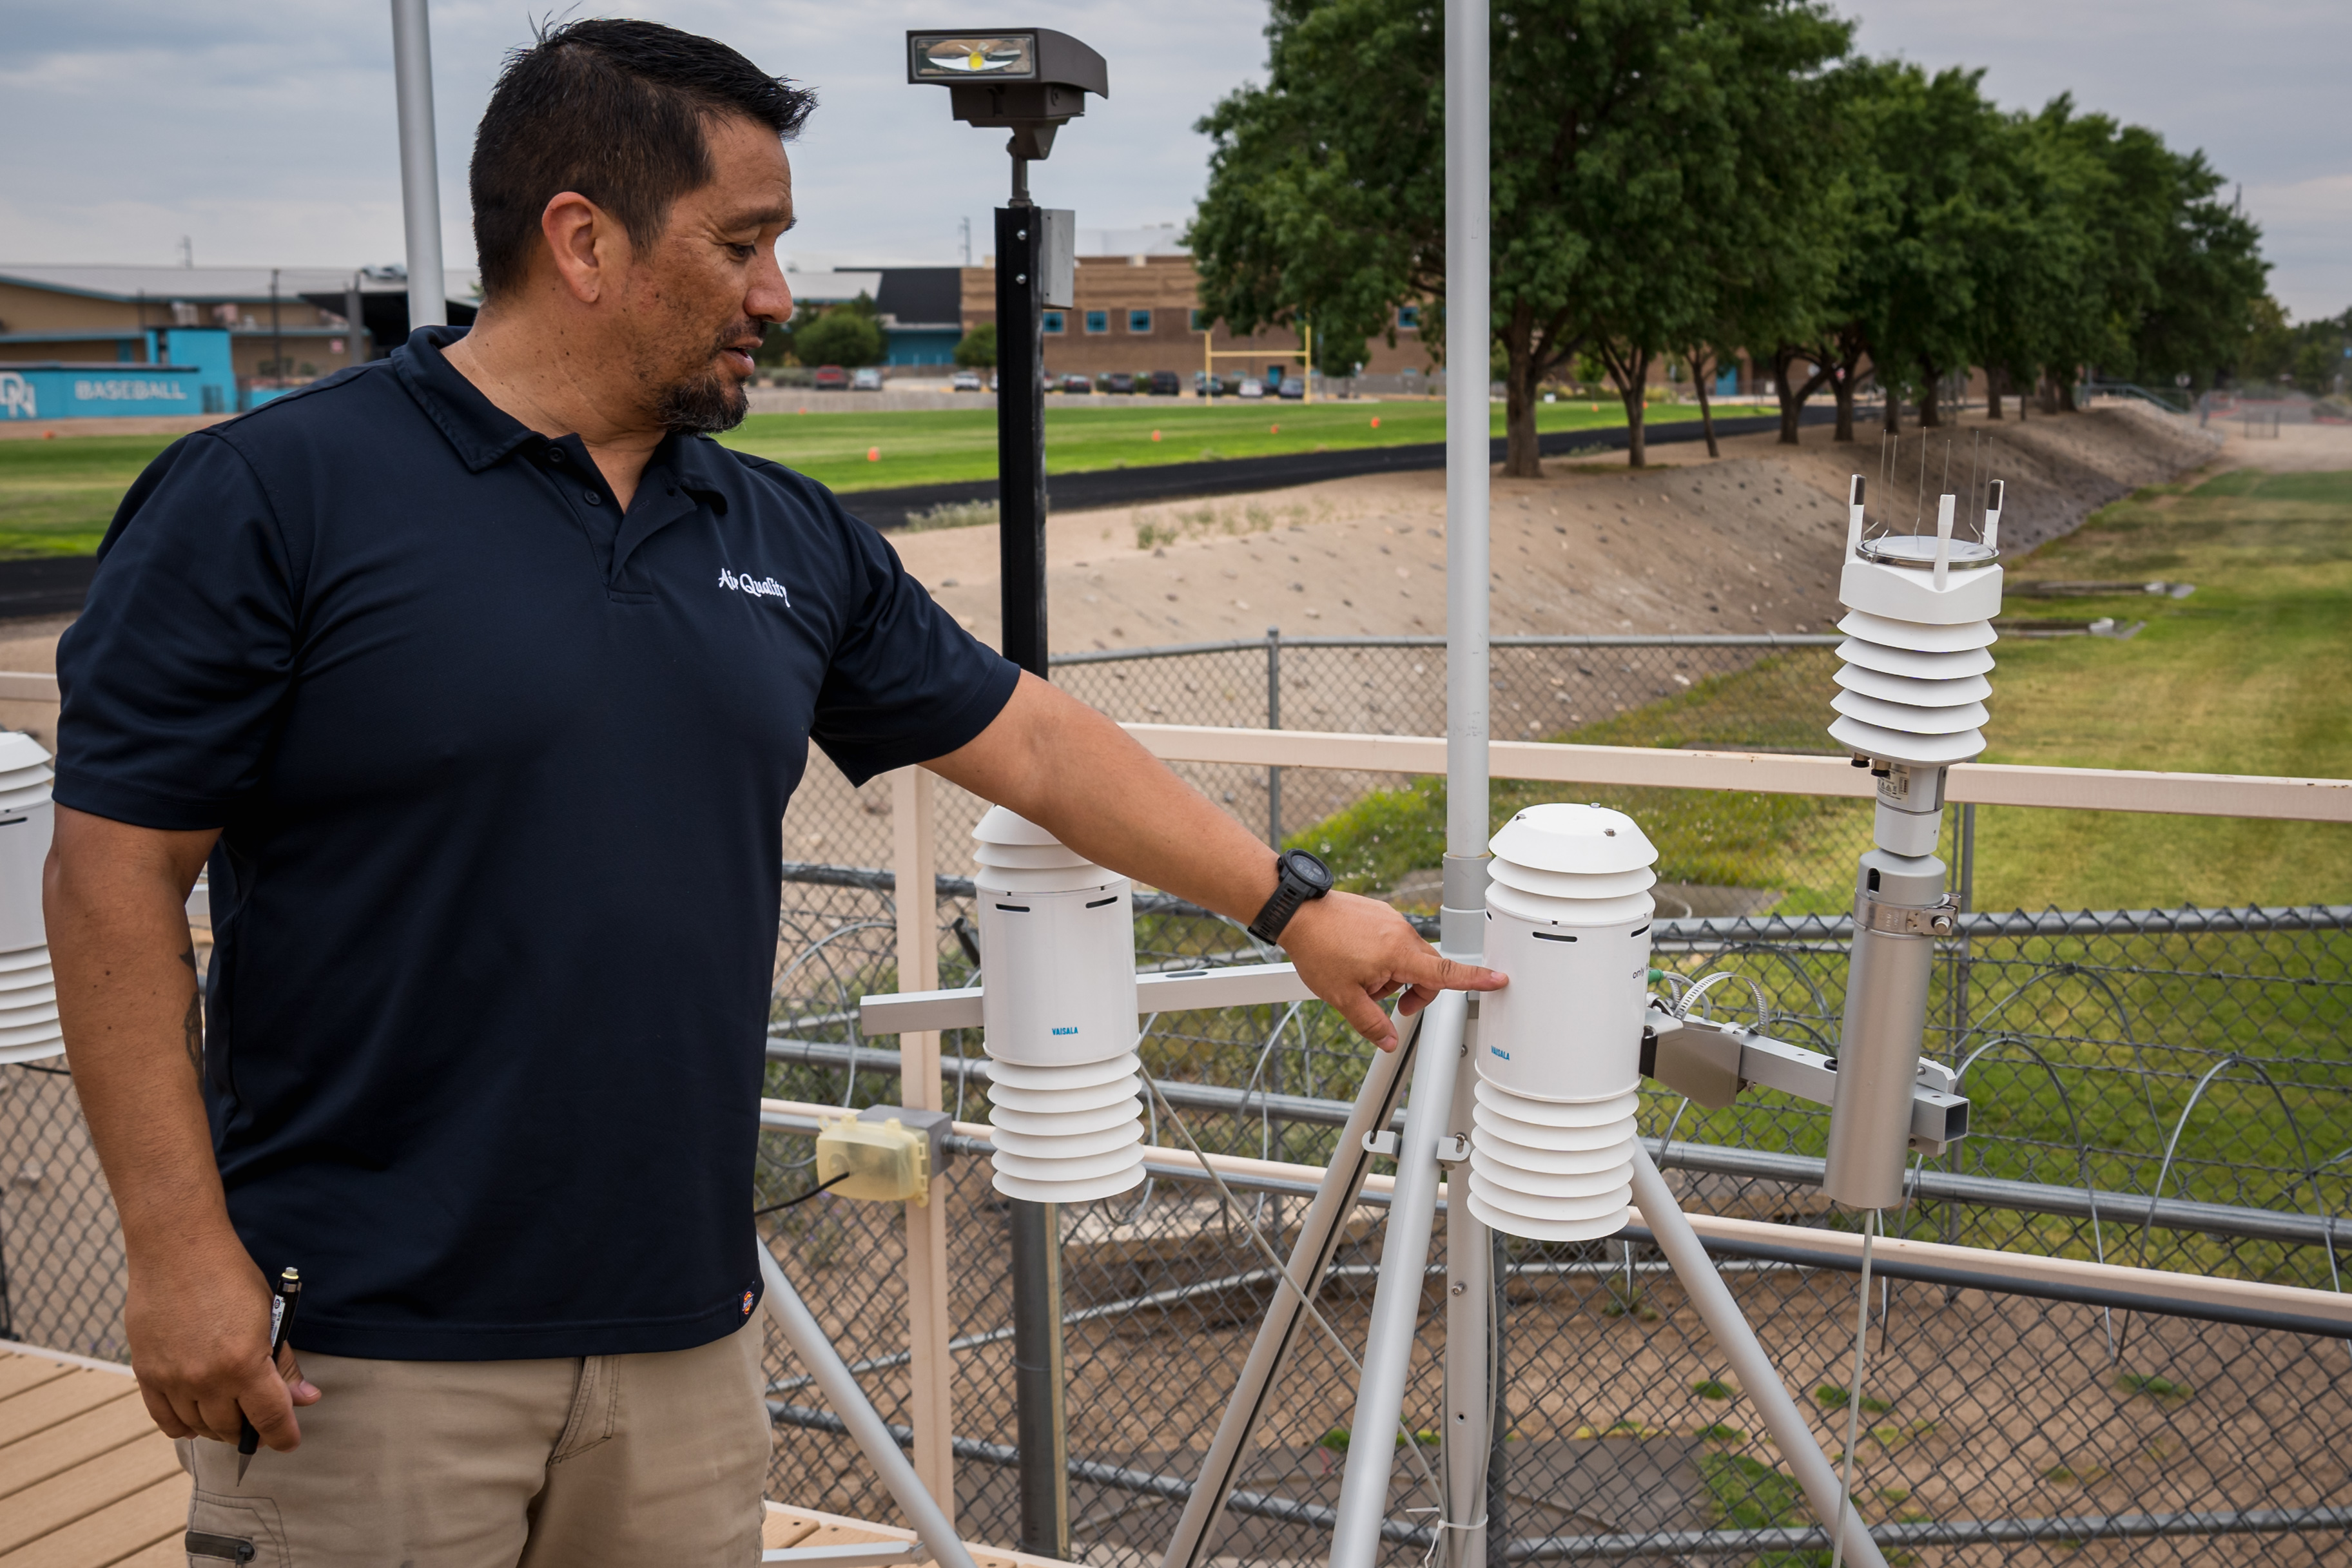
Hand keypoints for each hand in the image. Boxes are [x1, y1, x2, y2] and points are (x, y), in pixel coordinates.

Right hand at [126, 1232, 318, 1449]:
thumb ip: (284, 1364)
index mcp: (244, 1363)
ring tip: (233, 1418)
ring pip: (200, 1427)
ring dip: (220, 1428)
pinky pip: (165, 1420)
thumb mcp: (271, 1315)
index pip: (270, 1419)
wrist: (178, 1250)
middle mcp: (206, 1379)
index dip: (284, 1436)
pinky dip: (185, 1426)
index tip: (290, 1441)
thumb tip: (306, 1399)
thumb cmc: (230, 1277)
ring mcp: (172, 1380)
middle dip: (252, 1431)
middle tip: (261, 1423)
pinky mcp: (146, 1374)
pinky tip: (199, 1418)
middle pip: (233, 1428)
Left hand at [1277, 891, 1505, 1050]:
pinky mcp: (1381, 915)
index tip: (1498, 979)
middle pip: (1427, 970)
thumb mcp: (1342, 997)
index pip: (1445, 971)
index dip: (1474, 979)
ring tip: (1360, 978)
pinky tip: (1356, 960)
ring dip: (1393, 976)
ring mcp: (1391, 921)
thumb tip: (1389, 1041)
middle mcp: (1401, 933)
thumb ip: (1371, 1023)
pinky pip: (1394, 943)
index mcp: (1398, 953)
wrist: (1298, 913)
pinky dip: (1383, 958)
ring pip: (1407, 958)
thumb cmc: (1318, 949)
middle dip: (1413, 991)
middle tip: (1390, 1005)